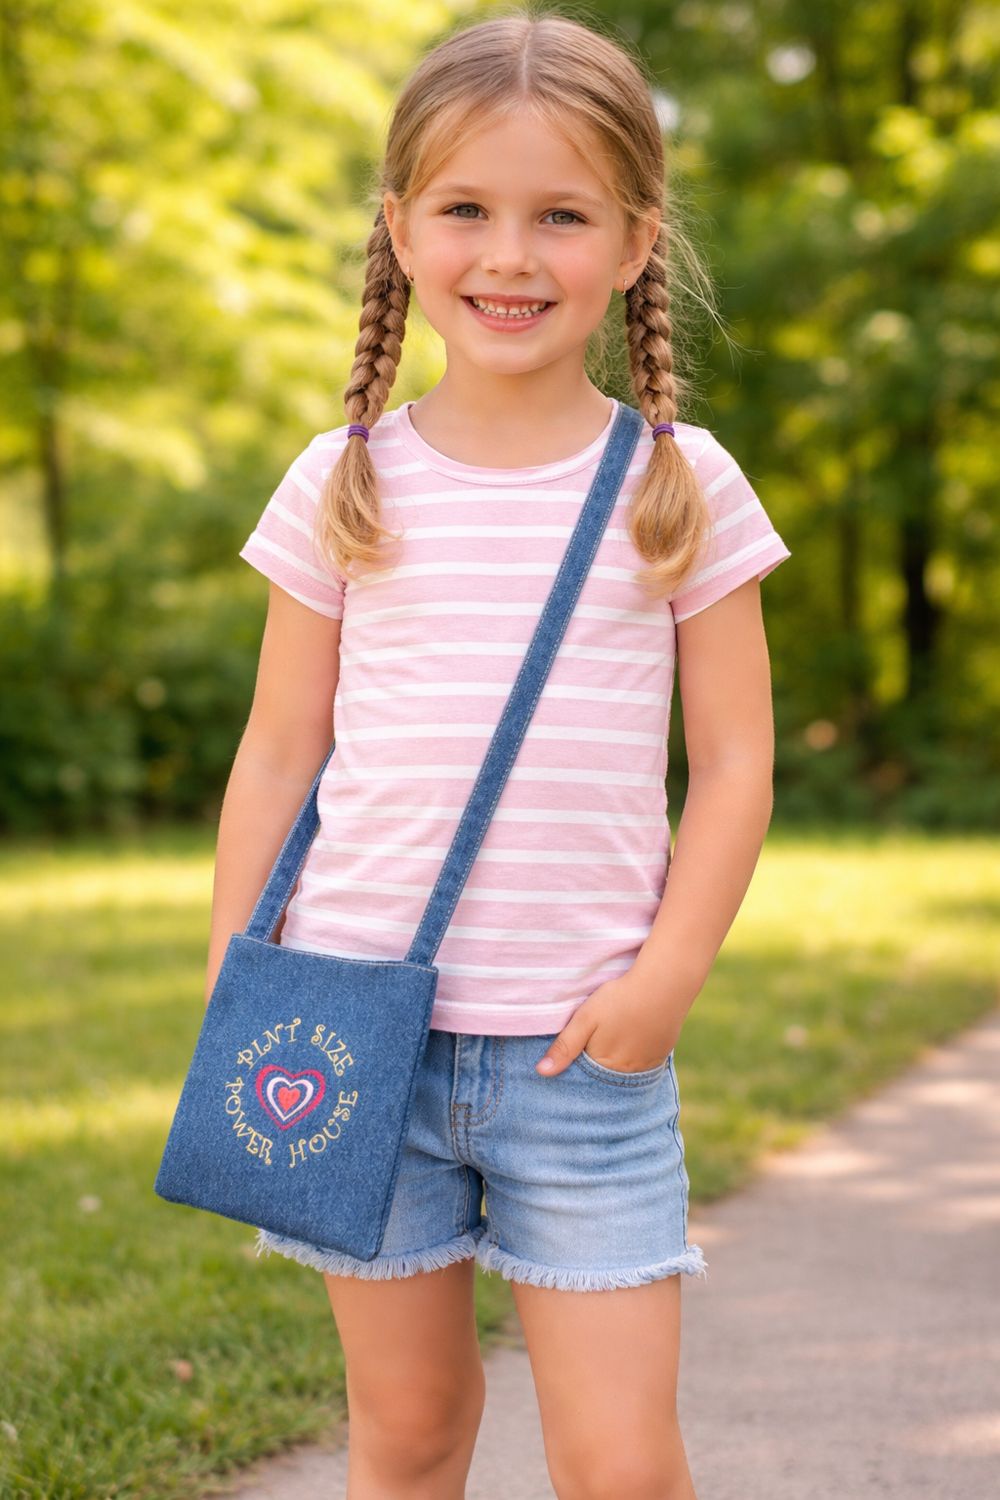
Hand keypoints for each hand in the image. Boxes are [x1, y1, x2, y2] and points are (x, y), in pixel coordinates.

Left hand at [535, 970, 692, 1077]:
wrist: (664, 984)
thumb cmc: (620, 1000)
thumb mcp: (585, 1019)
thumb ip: (565, 1047)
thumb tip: (541, 1073)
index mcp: (605, 1066)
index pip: (585, 1077)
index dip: (578, 1064)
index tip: (577, 1050)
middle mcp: (628, 1073)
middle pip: (605, 1076)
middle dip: (597, 1066)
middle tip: (598, 1038)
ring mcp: (647, 1065)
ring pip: (625, 1070)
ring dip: (617, 1060)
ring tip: (615, 1036)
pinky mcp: (662, 1054)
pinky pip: (644, 1062)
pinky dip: (636, 1054)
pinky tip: (632, 1036)